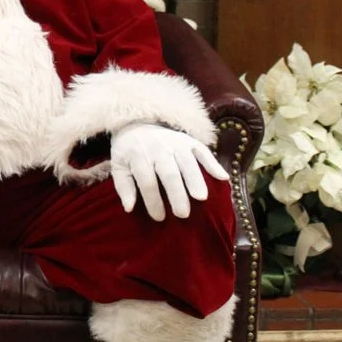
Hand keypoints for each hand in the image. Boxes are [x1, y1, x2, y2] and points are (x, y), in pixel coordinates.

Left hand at [109, 123, 227, 220]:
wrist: (137, 124)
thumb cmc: (129, 153)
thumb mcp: (118, 167)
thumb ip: (123, 187)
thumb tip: (129, 208)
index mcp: (138, 155)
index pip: (147, 181)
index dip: (153, 200)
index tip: (159, 217)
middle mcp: (158, 148)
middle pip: (169, 172)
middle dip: (176, 193)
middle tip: (183, 214)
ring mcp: (175, 142)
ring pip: (187, 161)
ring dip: (195, 179)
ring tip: (202, 198)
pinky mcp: (189, 140)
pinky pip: (203, 151)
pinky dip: (213, 163)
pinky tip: (223, 177)